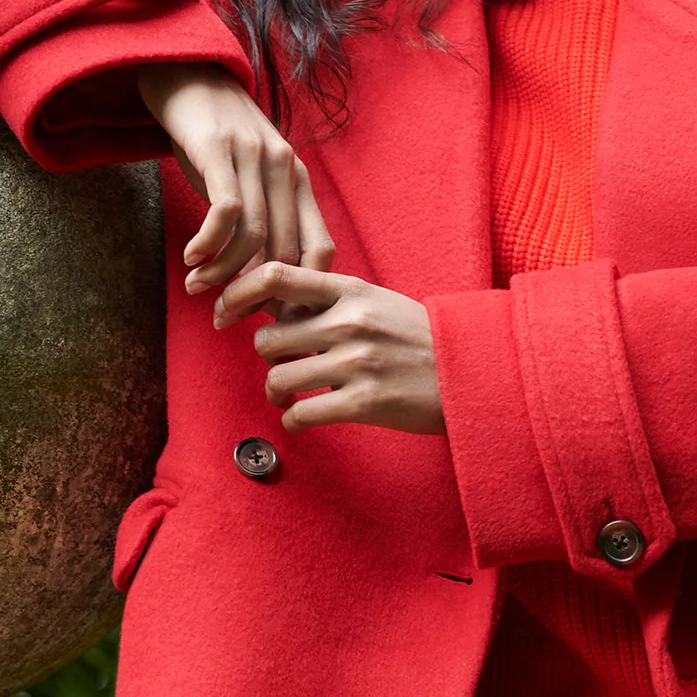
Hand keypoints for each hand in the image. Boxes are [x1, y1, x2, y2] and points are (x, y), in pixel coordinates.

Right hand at [137, 62, 335, 295]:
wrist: (186, 73)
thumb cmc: (217, 137)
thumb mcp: (250, 178)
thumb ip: (262, 221)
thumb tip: (258, 284)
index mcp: (300, 182)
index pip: (320, 251)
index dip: (302, 292)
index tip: (275, 317)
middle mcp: (285, 169)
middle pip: (287, 253)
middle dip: (258, 295)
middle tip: (228, 317)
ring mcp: (254, 157)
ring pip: (254, 237)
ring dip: (225, 274)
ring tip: (199, 288)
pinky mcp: (219, 149)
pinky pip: (225, 211)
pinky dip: (209, 244)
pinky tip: (191, 257)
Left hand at [218, 260, 443, 435]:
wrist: (472, 372)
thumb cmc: (420, 340)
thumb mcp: (378, 303)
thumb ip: (331, 302)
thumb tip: (276, 309)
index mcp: (351, 291)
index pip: (275, 277)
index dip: (237, 293)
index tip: (224, 312)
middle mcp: (349, 323)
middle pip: (268, 339)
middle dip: (268, 358)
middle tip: (282, 366)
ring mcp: (356, 363)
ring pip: (278, 378)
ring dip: (277, 392)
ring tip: (291, 395)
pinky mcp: (363, 403)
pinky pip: (300, 414)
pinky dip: (293, 420)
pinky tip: (303, 418)